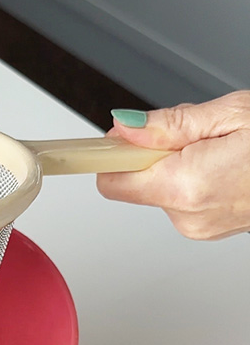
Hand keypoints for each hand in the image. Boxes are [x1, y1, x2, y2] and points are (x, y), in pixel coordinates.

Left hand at [97, 91, 249, 238]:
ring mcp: (199, 227)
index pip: (112, 181)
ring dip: (180, 164)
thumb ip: (171, 124)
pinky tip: (227, 166)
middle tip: (197, 135)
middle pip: (139, 180)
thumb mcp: (231, 114)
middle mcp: (187, 216)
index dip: (114, 154)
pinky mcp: (210, 229)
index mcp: (185, 187)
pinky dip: (196, 178)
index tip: (118, 138)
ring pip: (162, 187)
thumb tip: (127, 126)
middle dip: (157, 152)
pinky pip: (184, 198)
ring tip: (222, 150)